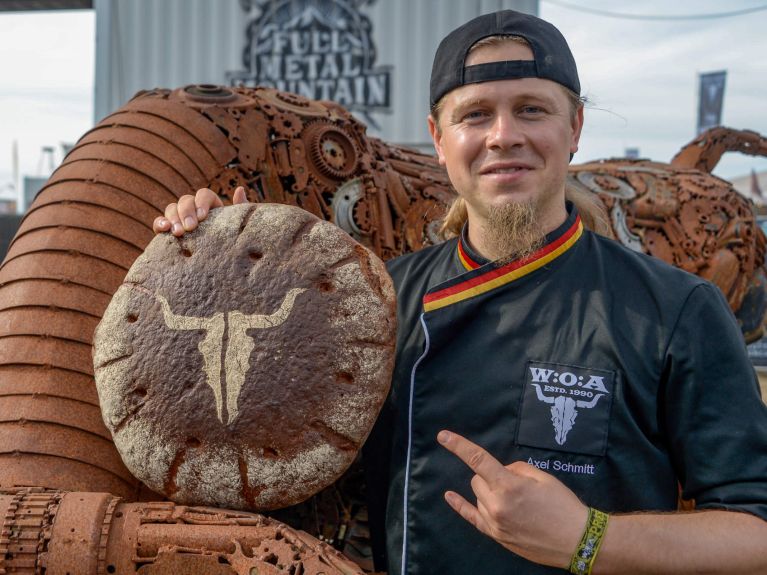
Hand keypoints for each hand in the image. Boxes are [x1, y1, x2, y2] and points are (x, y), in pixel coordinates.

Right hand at [153, 186, 248, 235]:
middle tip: (190, 228)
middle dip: (186, 212)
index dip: (201, 202)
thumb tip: (240, 189)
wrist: (222, 265)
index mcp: (212, 206)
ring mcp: (180, 219)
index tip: (203, 217)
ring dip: (173, 218)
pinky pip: (160, 222)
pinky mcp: (169, 231)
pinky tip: (164, 229)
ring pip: (171, 208)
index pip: (203, 194)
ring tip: (178, 233)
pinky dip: (159, 223)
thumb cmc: (233, 243)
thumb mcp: (239, 227)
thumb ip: (240, 209)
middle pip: (186, 200)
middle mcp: (194, 209)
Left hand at [437, 429, 587, 568]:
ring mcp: (494, 523)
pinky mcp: (496, 536)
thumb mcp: (542, 477)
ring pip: (478, 496)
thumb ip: (516, 469)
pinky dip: (460, 506)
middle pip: (478, 479)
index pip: (477, 460)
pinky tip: (450, 496)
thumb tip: (501, 471)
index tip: (443, 436)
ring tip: (516, 501)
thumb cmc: (562, 505)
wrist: (576, 540)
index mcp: (509, 486)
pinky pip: (472, 517)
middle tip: (515, 483)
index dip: (459, 446)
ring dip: (489, 491)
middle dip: (490, 475)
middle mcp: (496, 505)